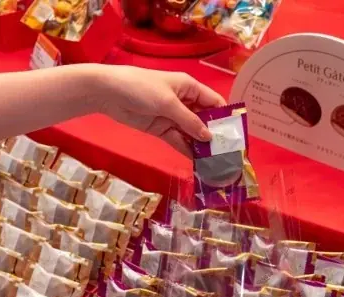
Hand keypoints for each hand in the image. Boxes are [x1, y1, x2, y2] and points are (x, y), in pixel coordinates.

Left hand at [97, 66, 225, 156]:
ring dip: (201, 145)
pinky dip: (186, 149)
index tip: (235, 135)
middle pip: (204, 120)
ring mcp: (172, 117)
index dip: (225, 117)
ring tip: (214, 162)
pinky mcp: (161, 129)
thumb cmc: (141, 88)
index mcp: (189, 88)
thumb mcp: (168, 103)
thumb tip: (209, 137)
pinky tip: (197, 161)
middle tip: (226, 154)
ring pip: (191, 132)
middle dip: (214, 135)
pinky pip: (178, 140)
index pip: (214, 102)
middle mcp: (184, 102)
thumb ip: (189, 121)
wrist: (108, 93)